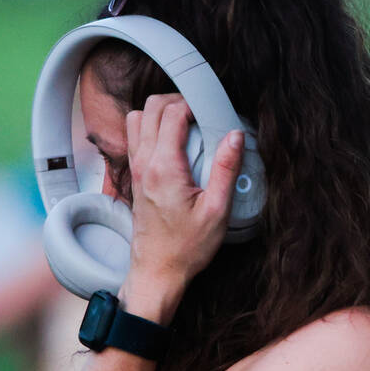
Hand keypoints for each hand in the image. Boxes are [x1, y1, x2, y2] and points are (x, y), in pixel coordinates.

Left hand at [123, 94, 243, 305]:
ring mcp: (136, 168)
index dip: (194, 104)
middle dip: (176, 100)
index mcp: (165, 168)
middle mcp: (144, 163)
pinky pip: (135, 136)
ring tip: (185, 122)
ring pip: (137, 118)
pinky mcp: (135, 176)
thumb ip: (226, 169)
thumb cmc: (187, 246)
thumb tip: (235, 135)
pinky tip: (172, 141)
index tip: (212, 111)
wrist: (157, 270)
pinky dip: (150, 127)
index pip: (172, 114)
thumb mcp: (217, 210)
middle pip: (150, 107)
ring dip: (159, 112)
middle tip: (200, 112)